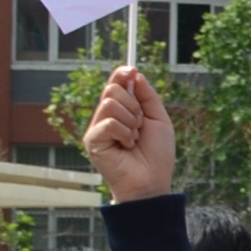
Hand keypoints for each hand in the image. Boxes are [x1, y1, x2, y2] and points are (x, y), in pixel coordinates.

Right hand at [82, 66, 177, 201]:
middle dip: (134, 105)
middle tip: (141, 126)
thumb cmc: (157, 154)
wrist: (153, 181)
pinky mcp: (92, 140)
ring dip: (131, 121)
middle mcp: (106, 117)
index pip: (115, 84)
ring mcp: (98, 128)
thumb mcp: (158, 119)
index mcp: (121, 111)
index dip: (121, 74)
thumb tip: (134, 73)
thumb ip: (147, 96)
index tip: (131, 69)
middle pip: (112, 89)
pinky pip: (109, 122)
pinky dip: (124, 132)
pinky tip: (127, 146)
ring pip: (110, 103)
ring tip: (134, 139)